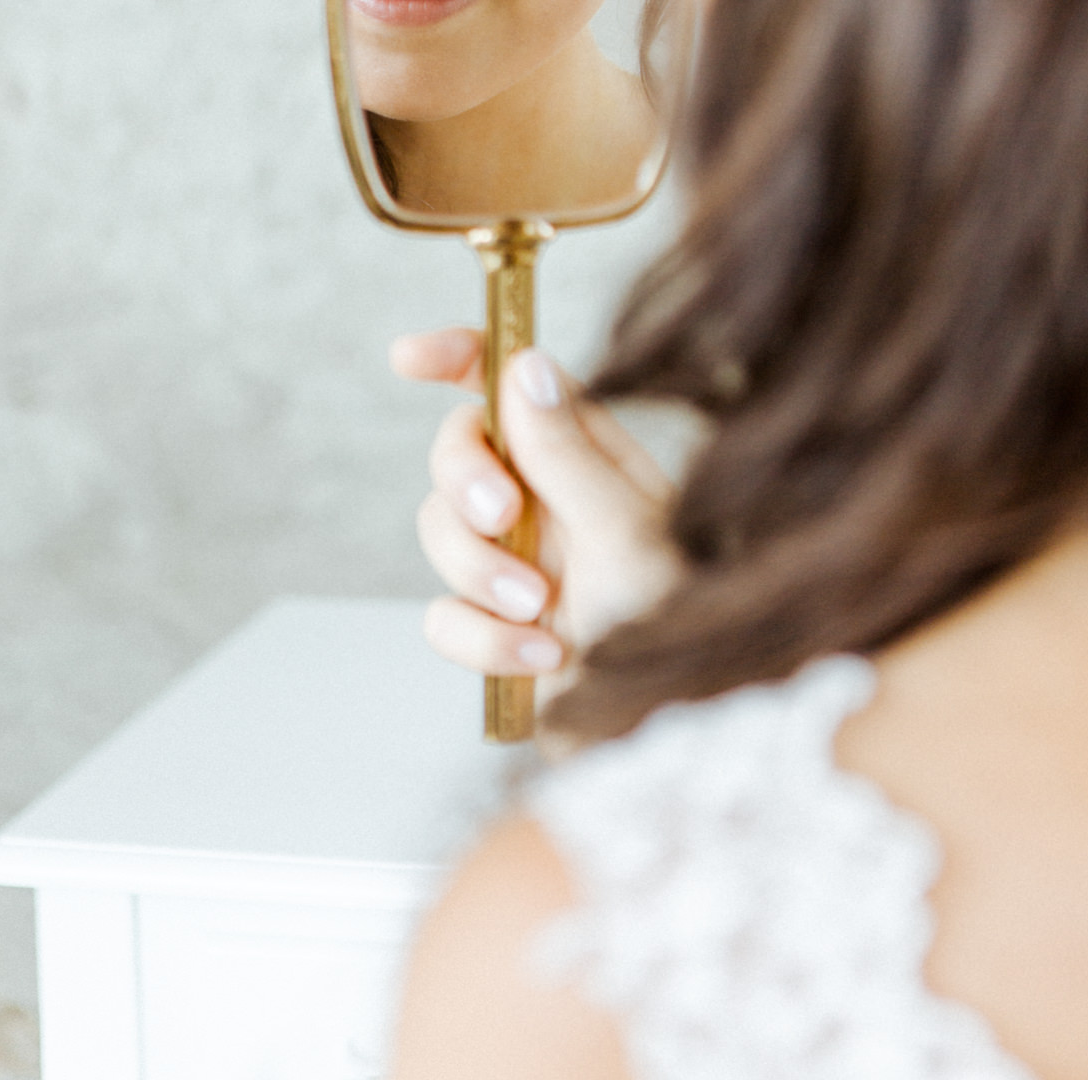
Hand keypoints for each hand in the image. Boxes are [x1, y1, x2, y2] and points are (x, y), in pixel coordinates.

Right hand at [396, 329, 682, 678]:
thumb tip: (524, 364)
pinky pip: (443, 615)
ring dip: (480, 573)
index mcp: (590, 455)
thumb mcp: (626, 531)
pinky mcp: (495, 627)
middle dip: (465, 481)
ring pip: (441, 532)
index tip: (409, 358)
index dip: (459, 355)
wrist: (671, 732)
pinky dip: (484, 640)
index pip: (514, 381)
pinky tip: (543, 659)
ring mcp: (518, 561)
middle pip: (460, 450)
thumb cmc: (678, 624)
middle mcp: (549, 498)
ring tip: (541, 611)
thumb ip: (567, 454)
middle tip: (502, 517)